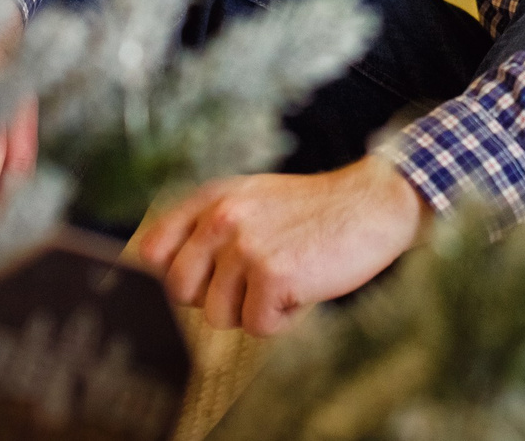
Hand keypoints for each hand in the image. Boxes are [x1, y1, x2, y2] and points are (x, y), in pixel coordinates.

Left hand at [134, 156, 429, 335]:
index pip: (152, 252)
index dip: (176, 275)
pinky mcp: (272, 273)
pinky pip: (256, 327)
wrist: (372, 205)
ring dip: (253, 308)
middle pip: (180, 292)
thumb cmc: (312, 213)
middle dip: (216, 296)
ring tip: (285, 276)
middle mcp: (222, 217)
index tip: (206, 276)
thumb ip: (204, 227)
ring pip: (217, 315)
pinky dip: (283, 317)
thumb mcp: (250, 200)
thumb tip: (160, 275)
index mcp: (211, 198)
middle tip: (255, 277)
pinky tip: (304, 286)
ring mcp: (246, 245)